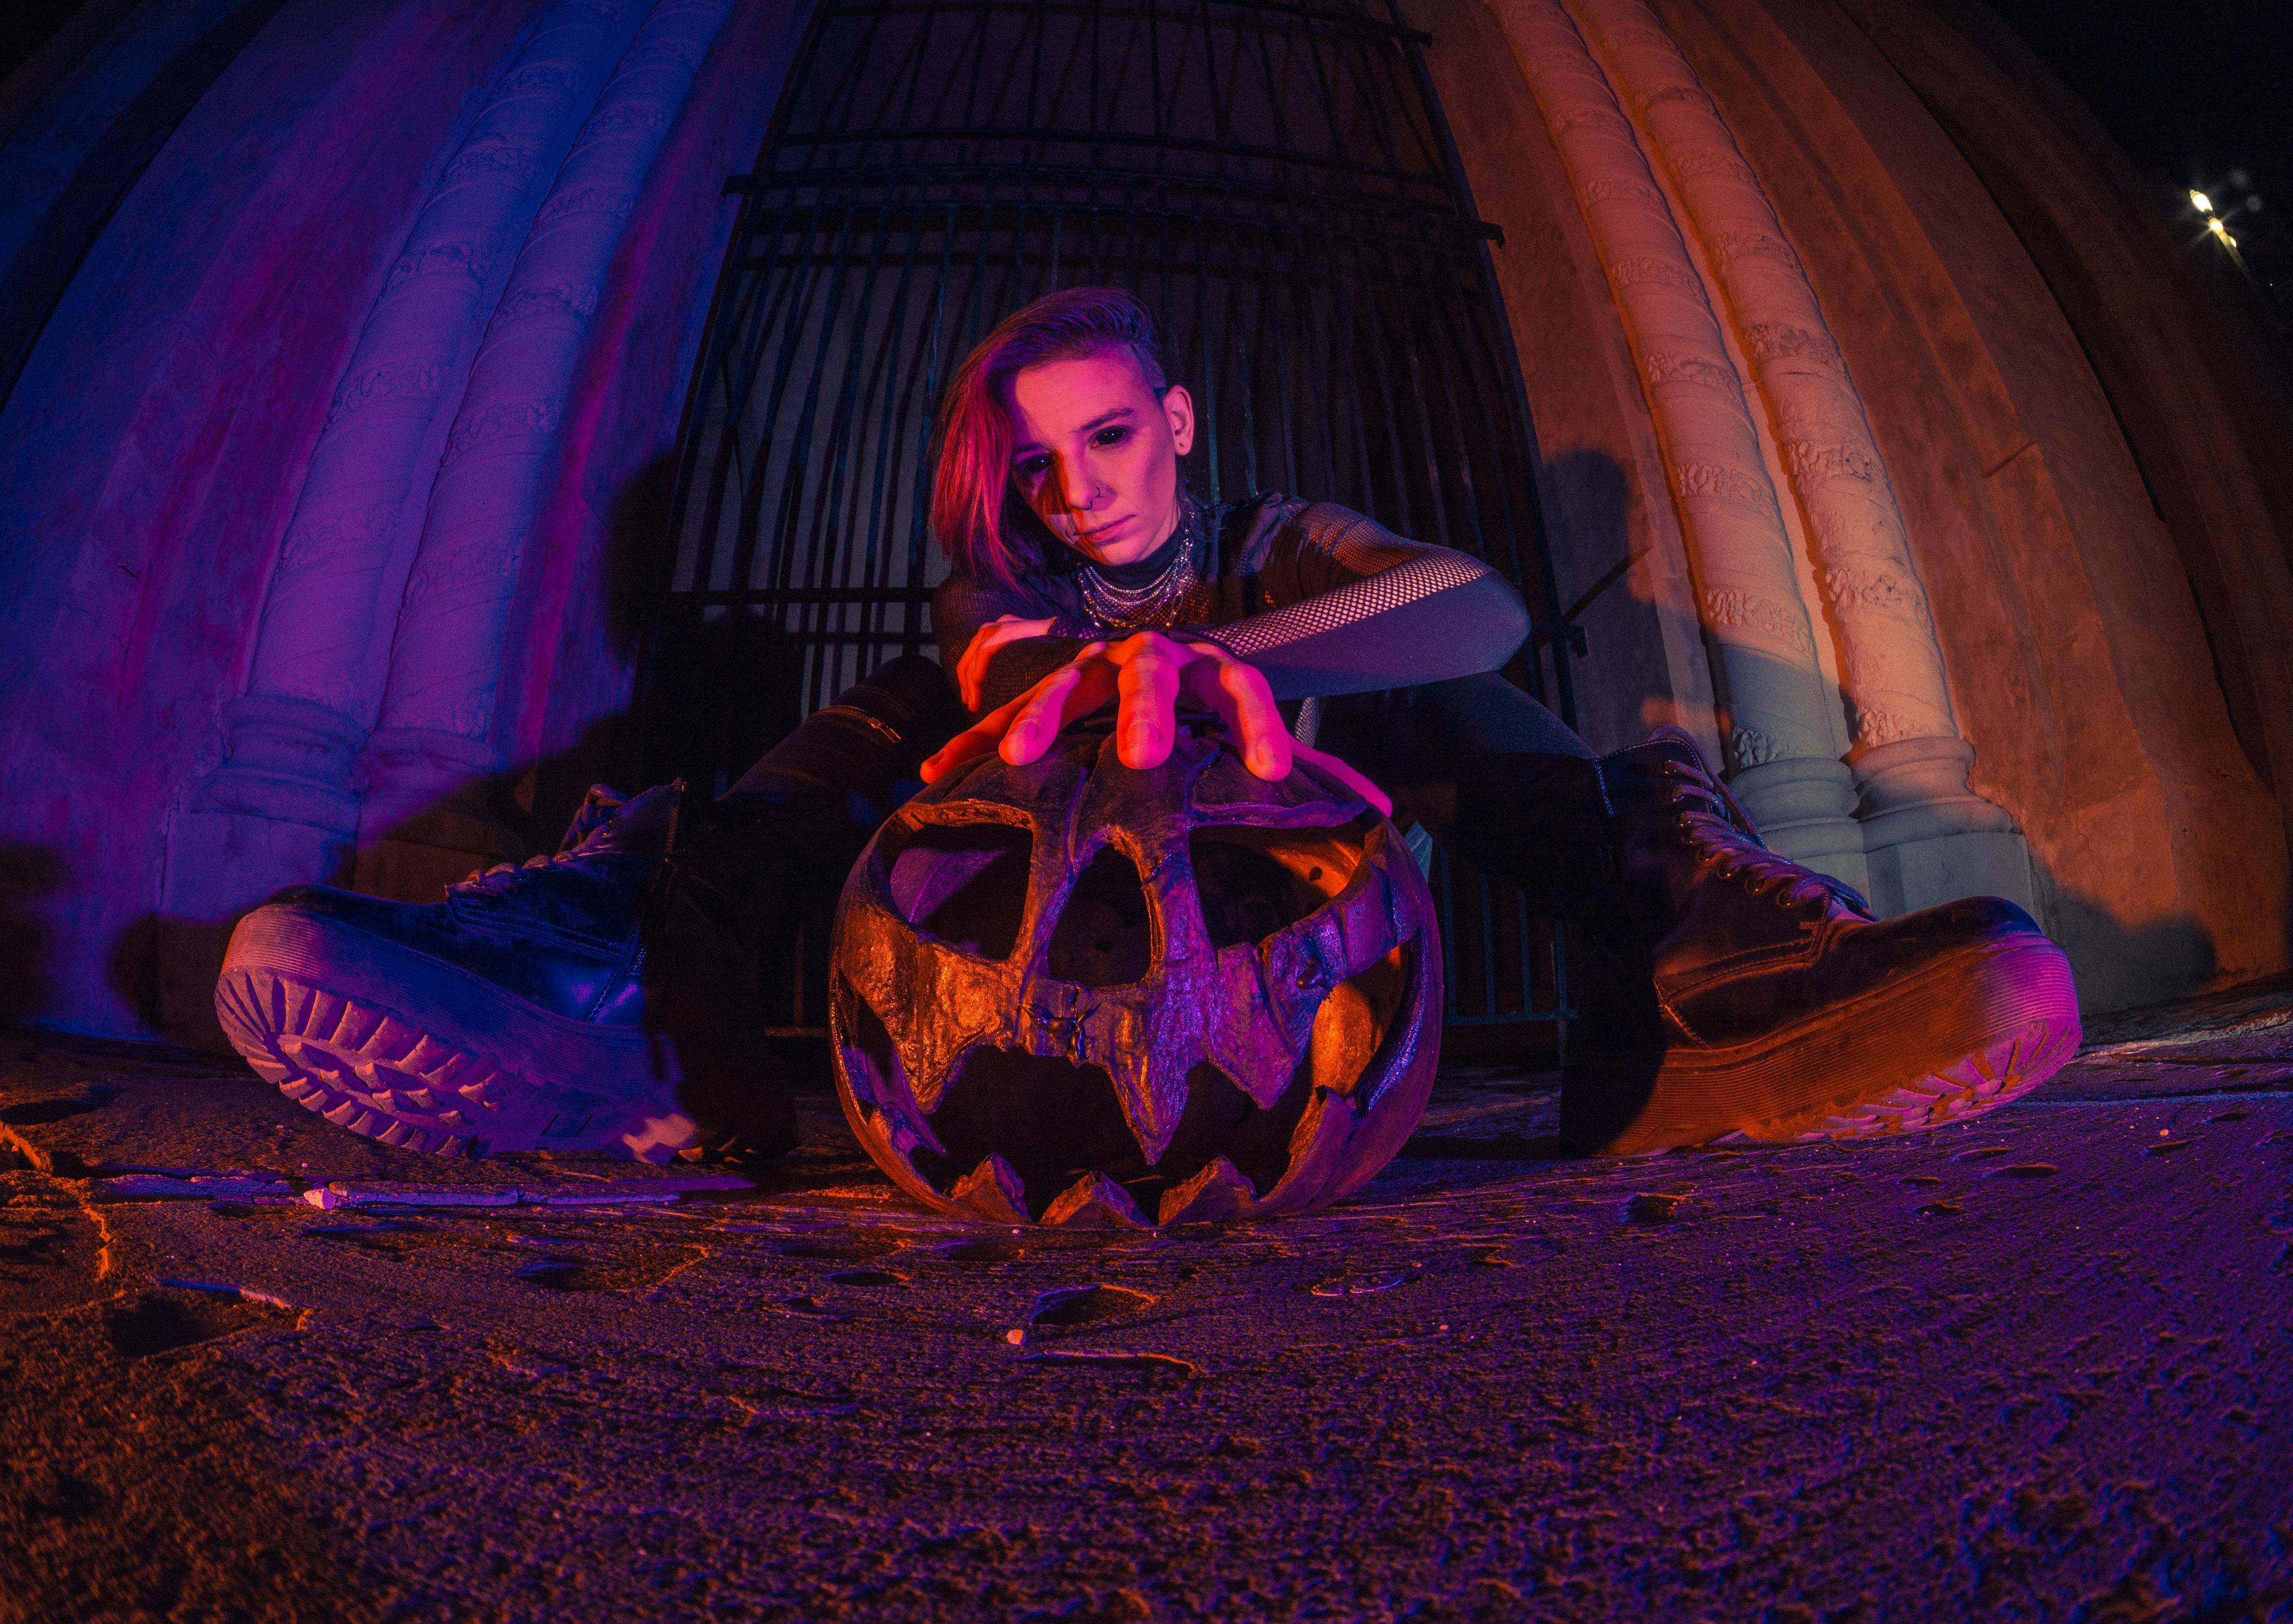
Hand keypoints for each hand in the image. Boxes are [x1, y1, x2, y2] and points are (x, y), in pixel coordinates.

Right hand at [920, 633, 1391, 814]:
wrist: (1158, 659)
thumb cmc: (1217, 710)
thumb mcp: (1265, 727)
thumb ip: (1319, 768)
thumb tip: (1384, 813)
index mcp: (1215, 670)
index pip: (1246, 688)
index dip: (1260, 726)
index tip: (1270, 770)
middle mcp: (1152, 657)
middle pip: (1149, 673)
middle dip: (1142, 712)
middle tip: (1141, 755)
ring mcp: (1091, 668)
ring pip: (1063, 685)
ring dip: (1040, 718)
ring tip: (1018, 758)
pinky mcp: (1044, 690)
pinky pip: (1002, 715)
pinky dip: (971, 741)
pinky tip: (935, 772)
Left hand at [954, 615, 1057, 710]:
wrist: (1075, 642)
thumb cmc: (1057, 658)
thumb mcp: (1029, 662)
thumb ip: (1012, 667)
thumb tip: (994, 686)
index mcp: (1003, 631)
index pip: (977, 653)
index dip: (969, 677)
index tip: (971, 699)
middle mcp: (1000, 625)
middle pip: (972, 652)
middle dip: (966, 681)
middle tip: (971, 705)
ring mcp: (1003, 625)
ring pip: (976, 653)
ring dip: (971, 680)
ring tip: (974, 702)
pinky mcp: (1007, 630)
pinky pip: (985, 651)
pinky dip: (979, 670)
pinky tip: (978, 684)